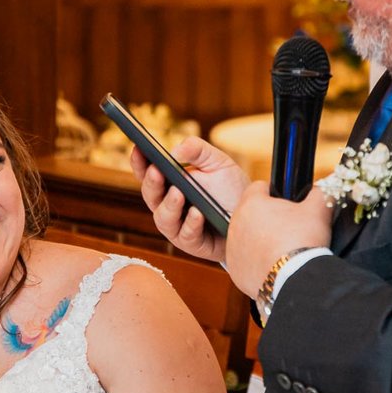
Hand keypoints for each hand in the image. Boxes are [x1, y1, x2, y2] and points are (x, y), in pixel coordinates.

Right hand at [133, 137, 248, 264]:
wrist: (253, 216)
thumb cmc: (230, 188)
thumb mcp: (217, 162)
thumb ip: (197, 150)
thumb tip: (174, 151)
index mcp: (169, 184)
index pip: (148, 173)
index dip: (140, 162)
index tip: (138, 148)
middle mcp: (168, 206)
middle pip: (151, 196)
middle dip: (152, 184)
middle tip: (156, 171)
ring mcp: (178, 227)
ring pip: (163, 219)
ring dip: (169, 206)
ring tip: (178, 193)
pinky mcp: (193, 244)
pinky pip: (186, 236)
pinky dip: (191, 224)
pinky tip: (198, 213)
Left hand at [223, 180, 333, 298]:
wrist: (296, 279)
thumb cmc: (303, 241)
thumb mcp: (318, 209)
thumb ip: (318, 193)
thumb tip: (320, 190)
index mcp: (252, 204)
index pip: (258, 187)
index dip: (274, 192)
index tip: (285, 201)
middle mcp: (236, 224)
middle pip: (251, 214)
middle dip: (266, 218)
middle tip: (287, 228)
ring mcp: (232, 249)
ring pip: (246, 238)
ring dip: (259, 240)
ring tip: (281, 248)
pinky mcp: (234, 270)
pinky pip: (245, 260)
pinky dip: (256, 261)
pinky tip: (274, 265)